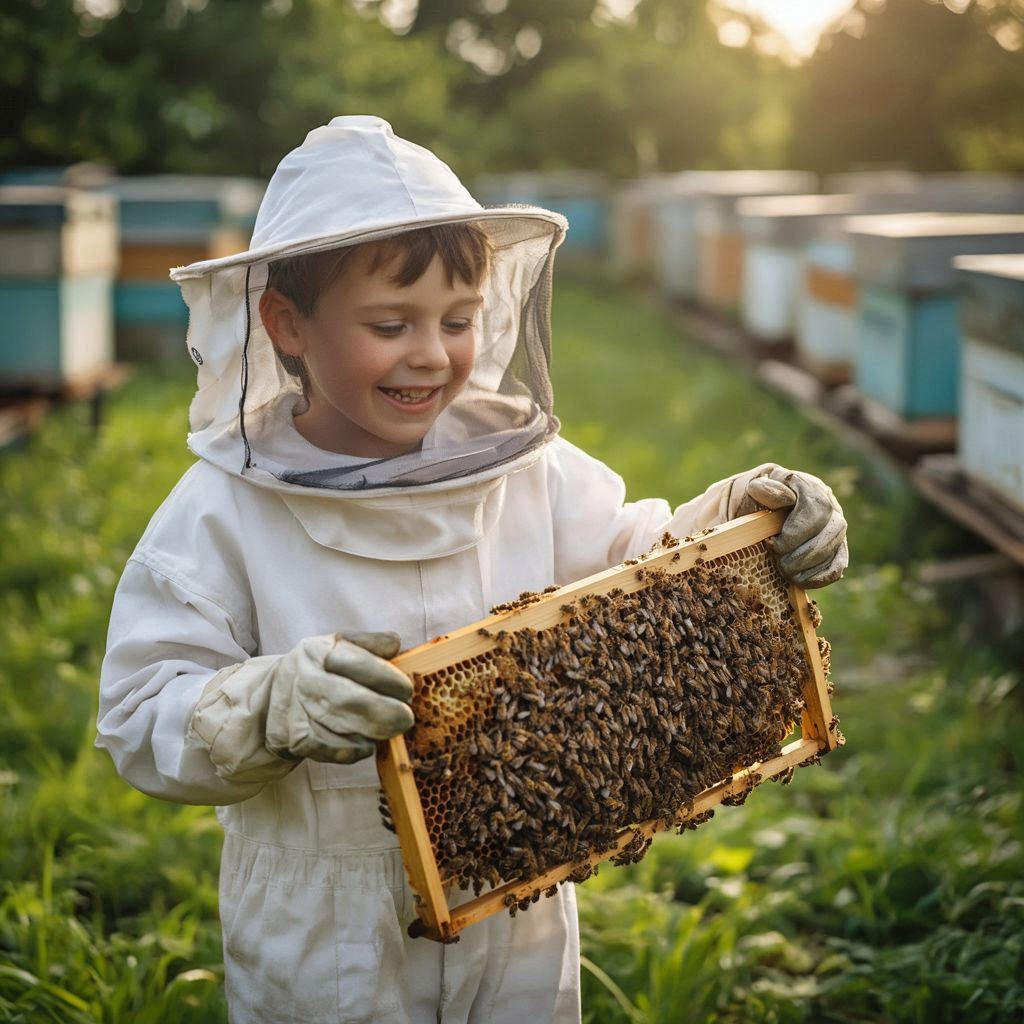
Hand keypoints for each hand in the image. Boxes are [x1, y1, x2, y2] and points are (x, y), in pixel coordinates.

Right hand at [265, 632, 413, 763]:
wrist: (272, 696)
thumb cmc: (321, 671)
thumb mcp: (340, 647)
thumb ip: (370, 644)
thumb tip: (395, 643)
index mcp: (318, 650)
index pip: (355, 661)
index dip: (386, 678)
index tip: (407, 691)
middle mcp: (303, 678)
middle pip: (344, 697)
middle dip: (382, 711)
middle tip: (406, 719)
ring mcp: (294, 709)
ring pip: (334, 726)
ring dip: (368, 731)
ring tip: (390, 731)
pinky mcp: (291, 737)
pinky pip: (322, 748)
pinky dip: (348, 750)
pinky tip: (365, 747)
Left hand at [738, 467, 847, 588]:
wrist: (759, 508)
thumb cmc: (756, 499)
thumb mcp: (755, 489)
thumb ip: (766, 490)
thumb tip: (783, 496)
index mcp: (810, 488)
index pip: (817, 509)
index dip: (797, 532)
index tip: (774, 543)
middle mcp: (829, 505)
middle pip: (831, 530)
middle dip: (804, 552)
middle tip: (780, 561)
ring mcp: (834, 527)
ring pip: (836, 548)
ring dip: (809, 565)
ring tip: (786, 571)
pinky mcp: (835, 547)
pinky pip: (836, 565)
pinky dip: (820, 577)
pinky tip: (800, 580)